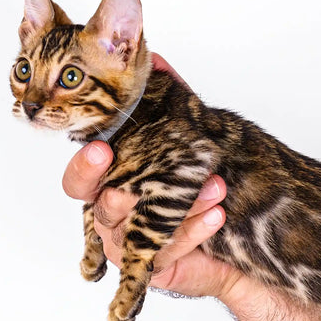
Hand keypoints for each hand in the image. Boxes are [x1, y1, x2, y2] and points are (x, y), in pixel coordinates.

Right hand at [61, 54, 242, 300]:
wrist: (237, 224)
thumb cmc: (199, 177)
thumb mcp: (186, 133)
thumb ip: (167, 98)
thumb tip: (155, 57)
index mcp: (110, 181)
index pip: (82, 177)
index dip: (87, 165)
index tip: (103, 148)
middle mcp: (113, 213)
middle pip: (101, 207)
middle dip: (124, 190)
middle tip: (146, 180)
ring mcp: (131, 243)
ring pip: (140, 227)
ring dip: (180, 203)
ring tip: (215, 186)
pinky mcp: (156, 264)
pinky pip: (166, 251)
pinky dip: (192, 231)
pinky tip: (215, 214)